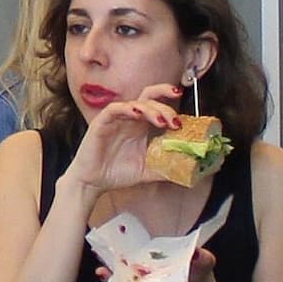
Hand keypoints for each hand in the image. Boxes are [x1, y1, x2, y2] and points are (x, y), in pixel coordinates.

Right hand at [61, 84, 188, 197]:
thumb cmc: (117, 173)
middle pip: (149, 98)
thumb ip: (167, 167)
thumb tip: (190, 168)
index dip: (170, 101)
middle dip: (165, 105)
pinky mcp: (102, 123)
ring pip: (135, 103)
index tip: (185, 107)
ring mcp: (116, 119)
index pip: (158, 105)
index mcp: (142, 126)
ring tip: (161, 121)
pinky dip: (126, 108)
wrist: (93, 183)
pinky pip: (114, 109)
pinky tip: (136, 113)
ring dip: (150, 109)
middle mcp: (130, 119)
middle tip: (176, 121)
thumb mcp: (149, 170)